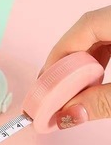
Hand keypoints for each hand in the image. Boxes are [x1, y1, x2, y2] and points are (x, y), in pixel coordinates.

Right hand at [41, 5, 110, 129]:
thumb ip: (100, 103)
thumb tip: (66, 116)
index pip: (83, 28)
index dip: (59, 55)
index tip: (45, 81)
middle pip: (88, 33)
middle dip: (68, 63)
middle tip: (55, 90)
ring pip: (99, 38)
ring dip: (83, 64)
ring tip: (74, 89)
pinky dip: (100, 62)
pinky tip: (96, 80)